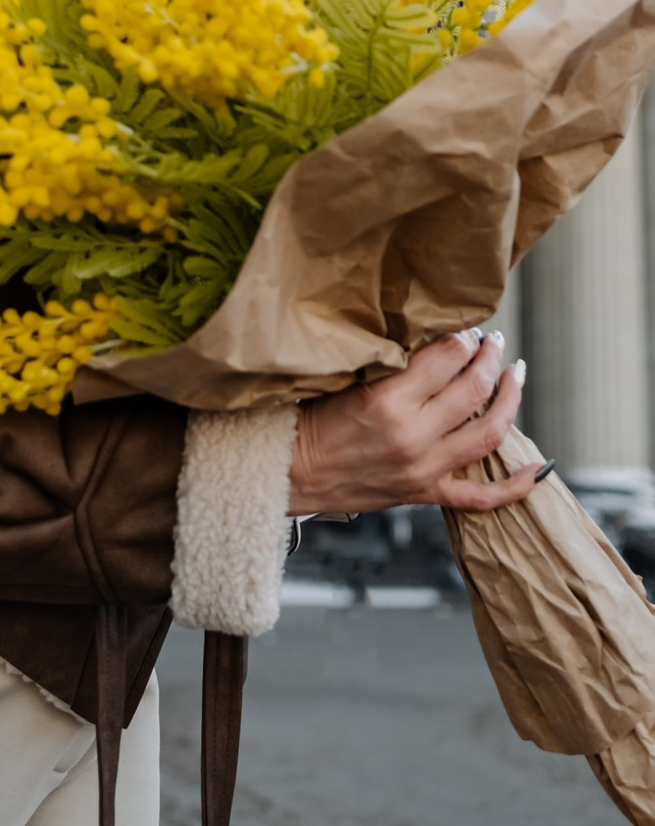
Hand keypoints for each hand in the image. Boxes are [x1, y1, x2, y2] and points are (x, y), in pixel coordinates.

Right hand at [288, 330, 543, 515]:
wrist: (289, 472)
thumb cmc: (307, 419)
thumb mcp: (342, 378)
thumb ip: (389, 361)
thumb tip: (432, 337)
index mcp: (386, 401)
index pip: (445, 357)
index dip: (461, 336)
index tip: (462, 327)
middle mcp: (412, 436)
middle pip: (474, 390)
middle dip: (490, 357)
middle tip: (493, 341)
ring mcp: (423, 469)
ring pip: (489, 434)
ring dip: (509, 399)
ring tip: (515, 374)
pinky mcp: (424, 493)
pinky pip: (481, 498)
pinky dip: (514, 485)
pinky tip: (536, 466)